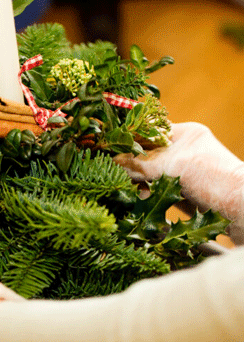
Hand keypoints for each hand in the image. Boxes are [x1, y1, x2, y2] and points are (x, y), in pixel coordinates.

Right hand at [114, 122, 243, 243]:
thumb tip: (111, 160)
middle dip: (132, 165)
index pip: (149, 132)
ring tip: (130, 189)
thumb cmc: (210, 178)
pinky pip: (157, 191)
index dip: (129, 140)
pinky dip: (147, 195)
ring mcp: (183, 173)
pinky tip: (140, 199)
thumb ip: (138, 164)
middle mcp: (184, 151)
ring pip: (150, 174)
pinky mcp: (182, 194)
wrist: (239, 210)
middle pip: (147, 155)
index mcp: (185, 134)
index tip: (111, 149)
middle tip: (117, 173)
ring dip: (138, 182)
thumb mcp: (169, 166)